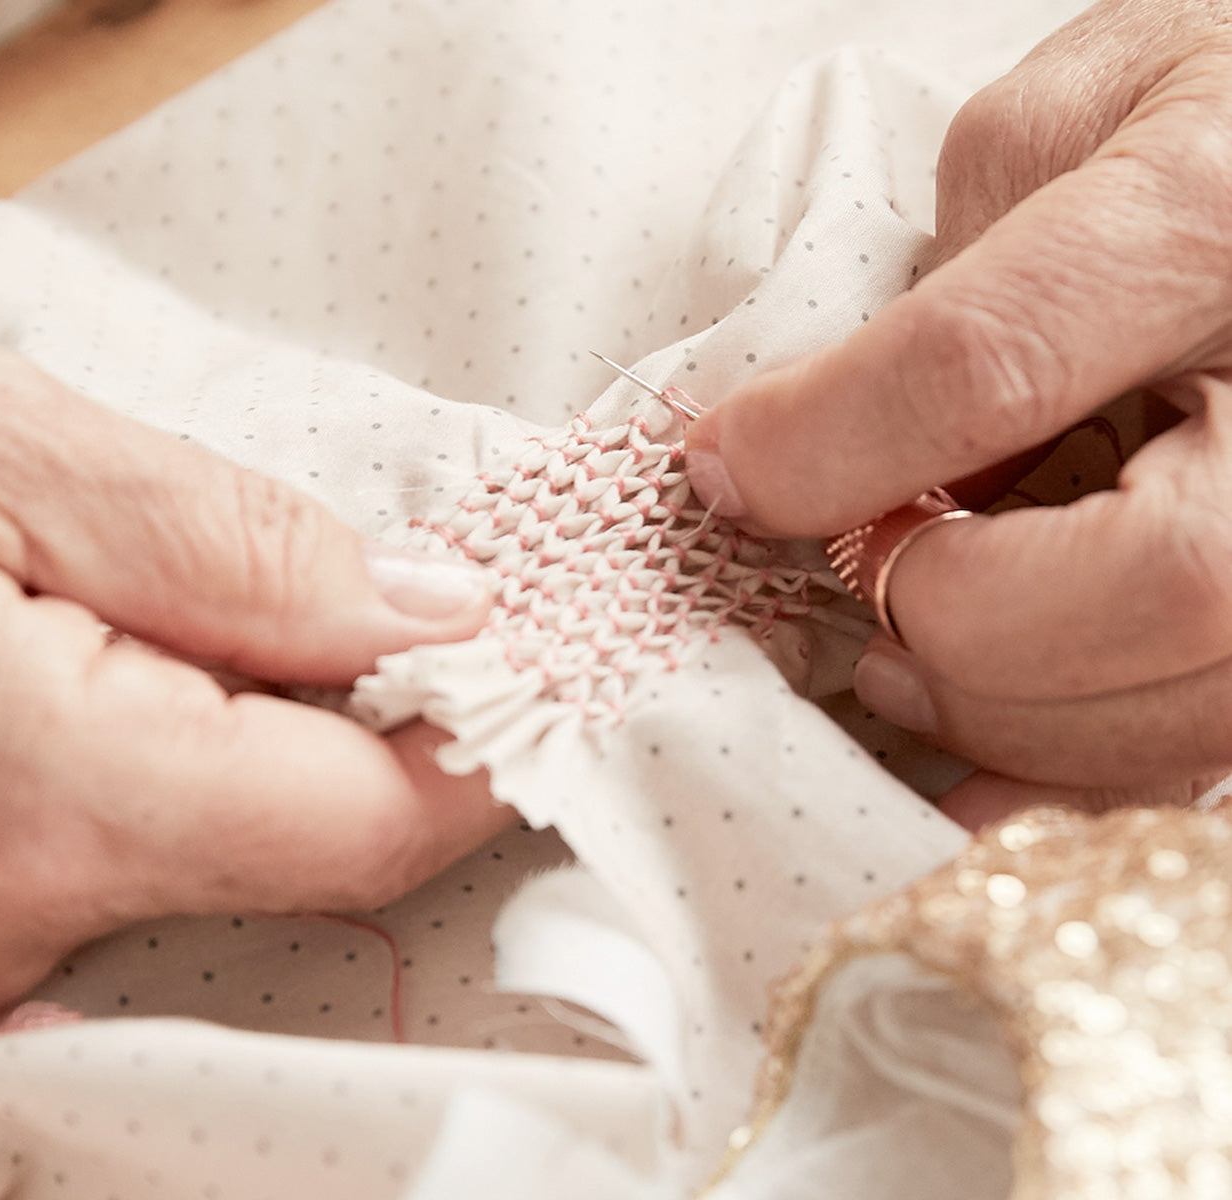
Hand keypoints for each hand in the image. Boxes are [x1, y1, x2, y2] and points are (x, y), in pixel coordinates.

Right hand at [0, 266, 504, 1011]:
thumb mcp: (20, 448)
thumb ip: (251, 551)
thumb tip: (437, 615)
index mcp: (43, 792)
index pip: (358, 827)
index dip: (479, 752)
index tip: (544, 667)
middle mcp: (3, 910)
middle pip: (308, 858)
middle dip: (400, 744)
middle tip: (435, 612)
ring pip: (233, 867)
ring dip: (302, 752)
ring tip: (298, 618)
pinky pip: (143, 866)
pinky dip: (212, 779)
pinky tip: (198, 674)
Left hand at [685, 0, 1231, 826]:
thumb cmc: (1194, 123)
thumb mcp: (1057, 125)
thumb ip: (941, 279)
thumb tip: (813, 441)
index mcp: (1205, 223)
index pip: (991, 368)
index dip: (830, 446)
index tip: (727, 473)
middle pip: (1156, 582)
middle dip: (959, 626)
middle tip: (861, 591)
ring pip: (1193, 700)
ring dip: (1009, 715)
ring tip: (908, 664)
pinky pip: (1202, 746)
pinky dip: (1073, 768)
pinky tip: (980, 744)